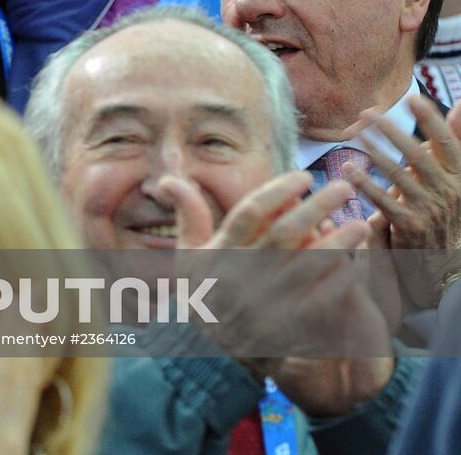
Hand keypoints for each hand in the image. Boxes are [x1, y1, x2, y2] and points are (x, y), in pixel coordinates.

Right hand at [161, 173, 392, 415]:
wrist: (217, 352)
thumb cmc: (205, 291)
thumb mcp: (189, 255)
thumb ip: (188, 215)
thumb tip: (167, 178)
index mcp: (218, 252)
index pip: (249, 212)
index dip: (278, 191)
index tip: (304, 176)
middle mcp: (240, 274)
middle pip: (284, 233)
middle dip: (317, 207)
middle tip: (344, 188)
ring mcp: (264, 302)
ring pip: (307, 265)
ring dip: (338, 243)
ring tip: (362, 223)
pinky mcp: (286, 326)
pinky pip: (320, 299)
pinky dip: (341, 280)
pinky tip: (358, 264)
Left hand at [344, 99, 460, 306]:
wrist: (447, 263)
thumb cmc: (446, 211)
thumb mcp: (455, 175)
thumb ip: (455, 141)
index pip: (448, 142)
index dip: (432, 120)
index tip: (413, 99)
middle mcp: (450, 190)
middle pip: (417, 153)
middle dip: (390, 131)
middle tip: (366, 113)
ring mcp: (431, 208)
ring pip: (398, 173)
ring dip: (373, 151)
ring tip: (352, 133)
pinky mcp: (411, 226)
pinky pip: (384, 200)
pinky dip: (365, 183)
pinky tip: (348, 169)